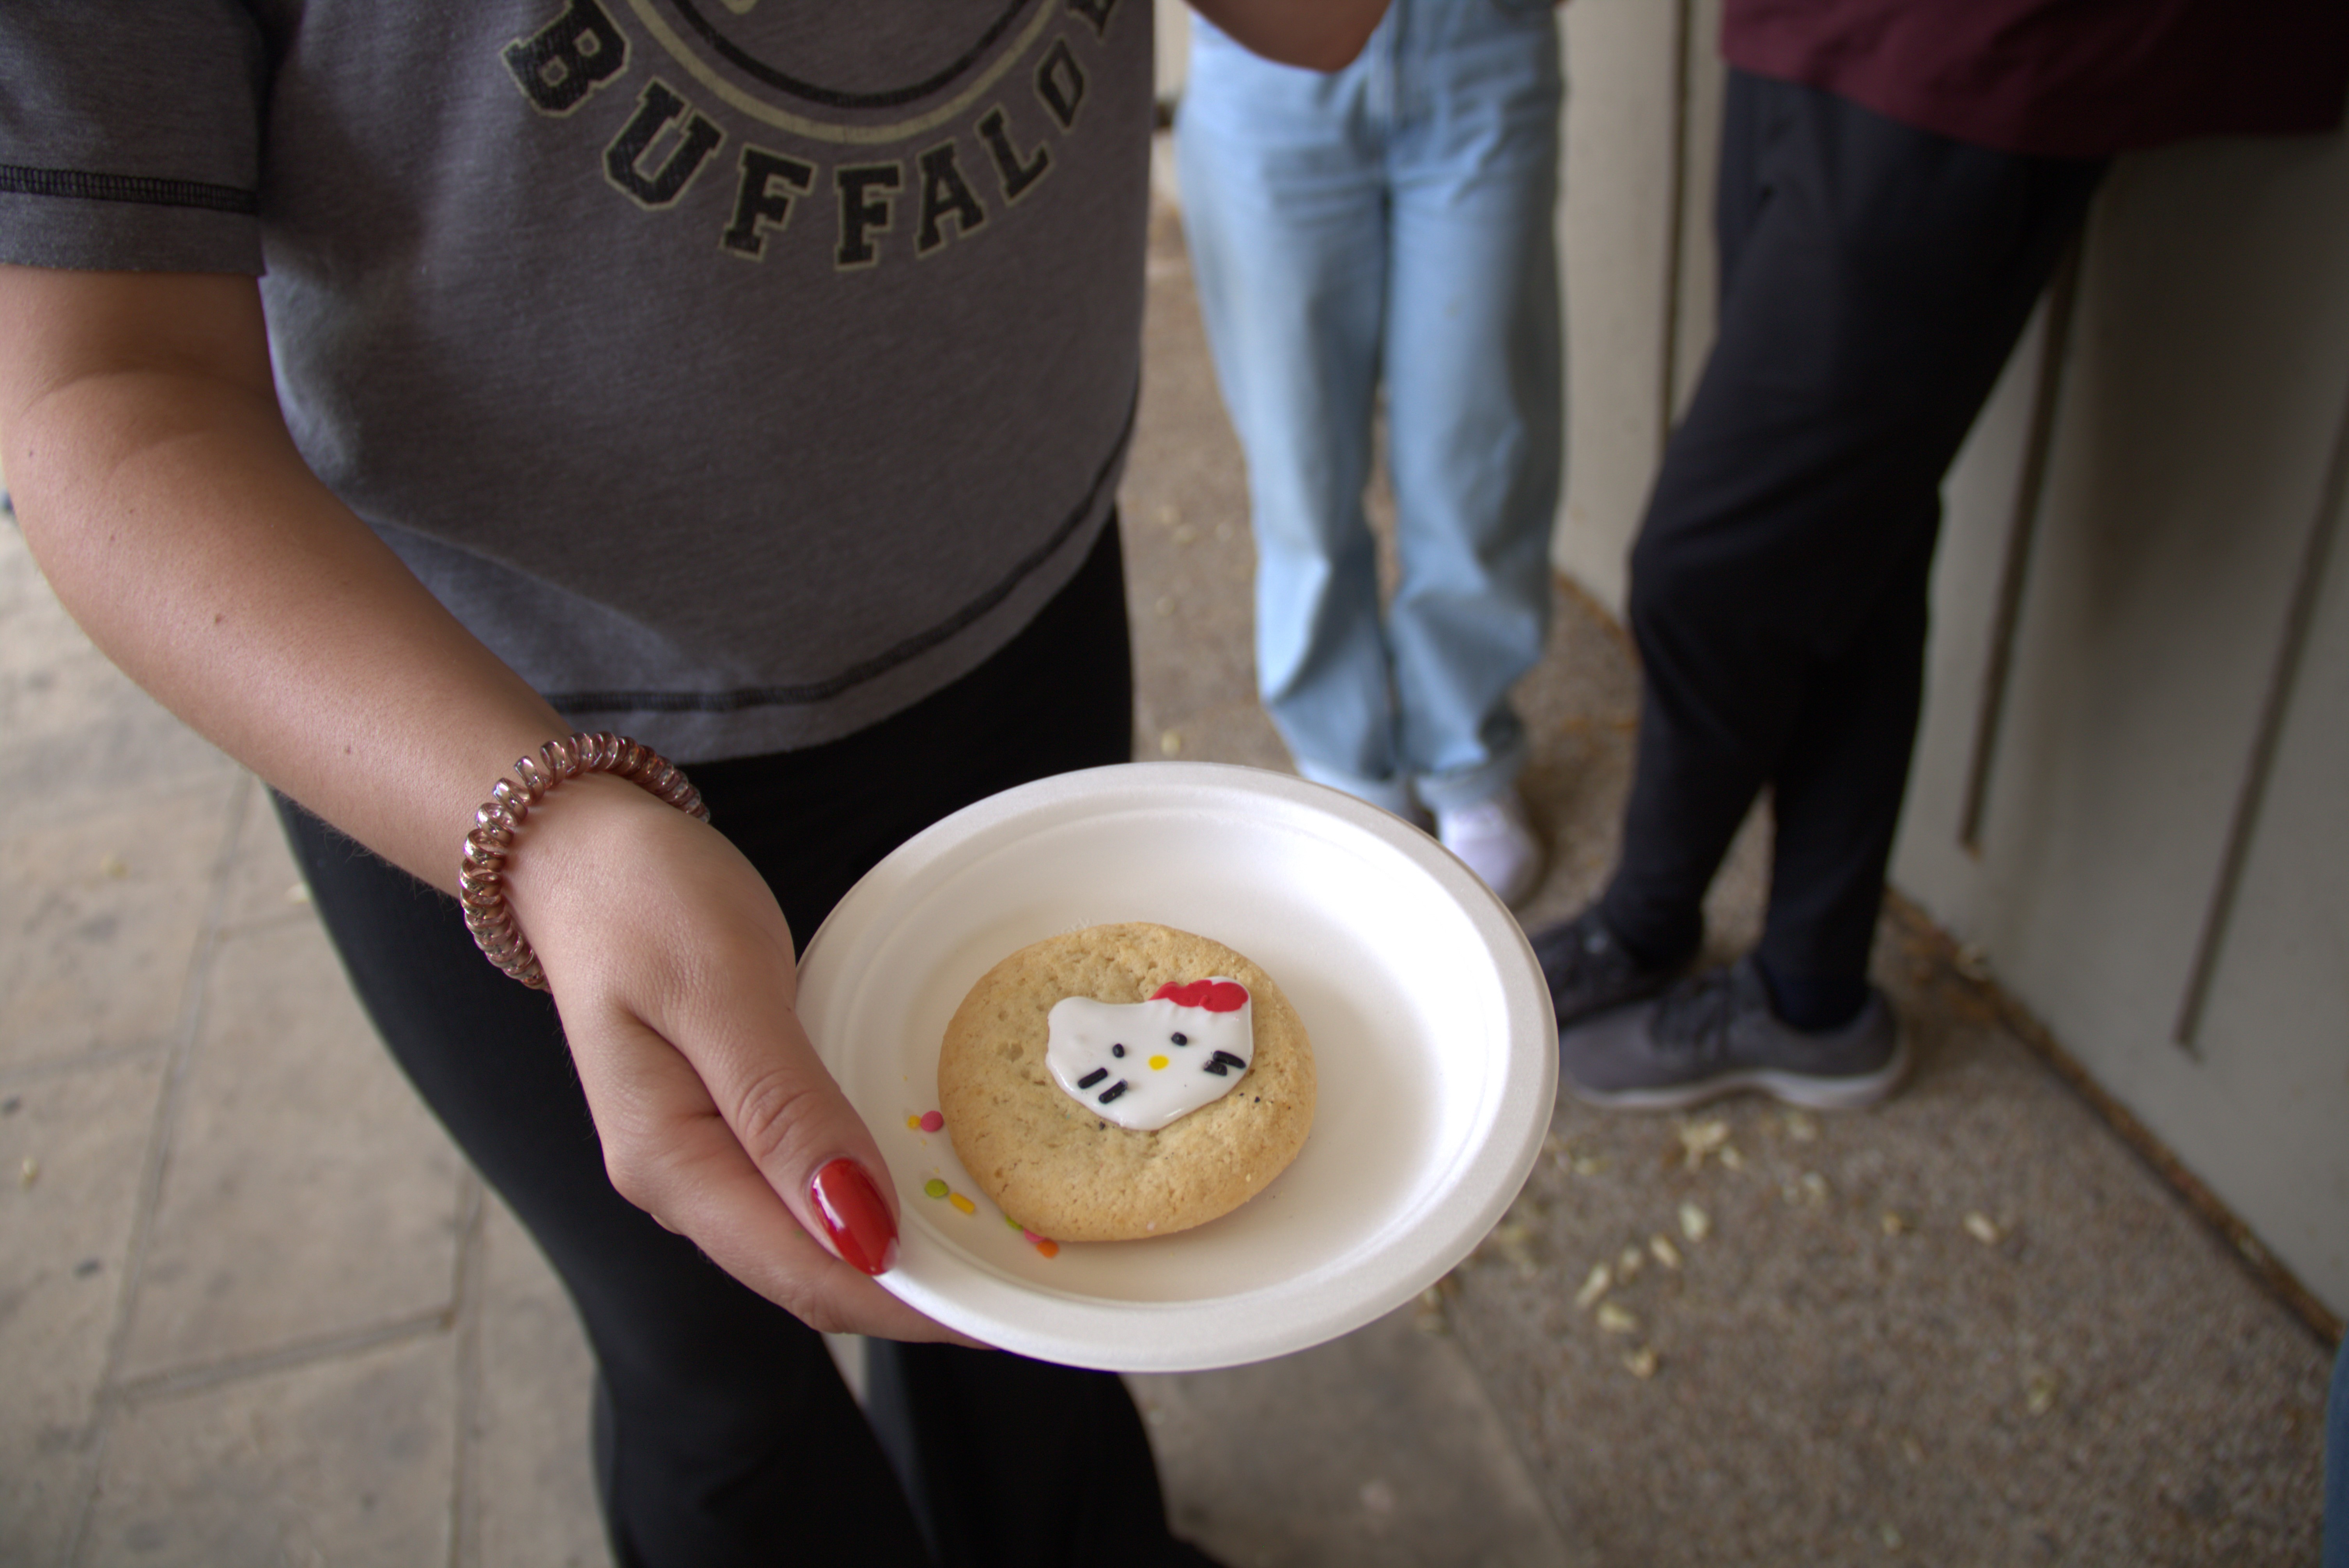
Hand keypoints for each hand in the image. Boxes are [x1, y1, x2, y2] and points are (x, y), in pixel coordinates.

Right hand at [505, 774, 979, 1344]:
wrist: (575, 850)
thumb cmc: (644, 899)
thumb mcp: (722, 989)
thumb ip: (785, 1112)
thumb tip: (858, 1227)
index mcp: (670, 1163)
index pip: (805, 1274)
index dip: (906, 1305)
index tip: (999, 1316)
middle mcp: (679, 1184)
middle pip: (809, 1277)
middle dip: (911, 1298)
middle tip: (1019, 1294)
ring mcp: (697, 1160)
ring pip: (807, 1245)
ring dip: (895, 1260)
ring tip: (991, 1261)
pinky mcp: (720, 1127)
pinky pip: (801, 1194)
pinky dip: (866, 1206)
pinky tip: (923, 1194)